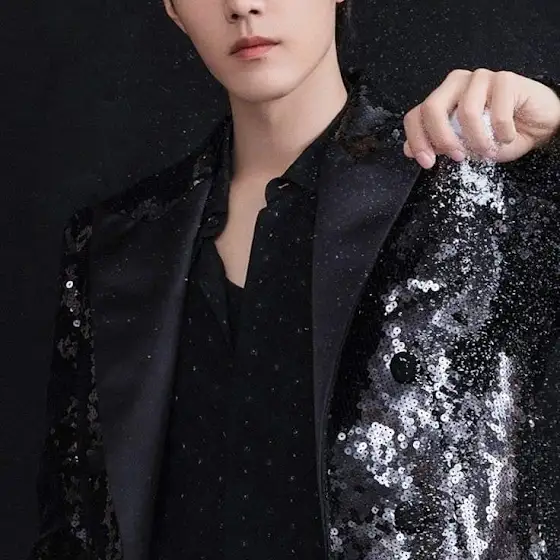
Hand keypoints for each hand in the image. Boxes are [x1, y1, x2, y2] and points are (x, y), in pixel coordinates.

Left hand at [403, 68, 559, 167]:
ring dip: (478, 139)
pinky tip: (508, 136)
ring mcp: (479, 78)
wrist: (537, 127)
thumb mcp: (464, 148)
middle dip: (442, 138)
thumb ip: (437, 146)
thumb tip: (409, 150)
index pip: (415, 115)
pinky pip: (497, 111)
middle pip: (432, 107)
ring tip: (488, 149)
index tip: (428, 162)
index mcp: (441, 101)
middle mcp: (456, 86)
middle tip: (457, 157)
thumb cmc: (499, 135)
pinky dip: (502, 133)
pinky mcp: (505, 79)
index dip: (417, 140)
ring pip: (466, 111)